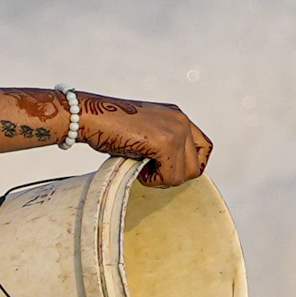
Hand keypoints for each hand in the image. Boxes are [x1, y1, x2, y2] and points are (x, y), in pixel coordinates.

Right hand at [72, 97, 211, 187]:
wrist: (91, 116)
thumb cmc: (109, 125)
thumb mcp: (146, 132)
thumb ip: (163, 145)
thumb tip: (173, 171)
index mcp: (177, 116)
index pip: (204, 148)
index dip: (189, 166)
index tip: (168, 171)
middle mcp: (181, 121)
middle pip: (197, 166)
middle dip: (173, 176)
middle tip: (150, 172)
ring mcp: (175, 131)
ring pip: (184, 175)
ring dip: (161, 179)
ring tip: (141, 168)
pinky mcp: (165, 143)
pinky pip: (170, 177)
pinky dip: (153, 180)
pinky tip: (138, 169)